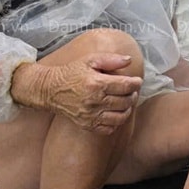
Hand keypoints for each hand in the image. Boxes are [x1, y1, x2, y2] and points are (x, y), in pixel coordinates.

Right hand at [12, 54, 141, 133]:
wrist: (50, 89)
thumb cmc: (71, 73)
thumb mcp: (89, 60)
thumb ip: (110, 59)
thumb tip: (129, 60)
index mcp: (96, 84)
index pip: (125, 86)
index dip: (135, 83)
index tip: (137, 81)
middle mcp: (94, 101)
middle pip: (125, 102)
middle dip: (132, 95)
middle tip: (132, 91)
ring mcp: (91, 115)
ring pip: (120, 117)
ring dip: (127, 110)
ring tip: (126, 102)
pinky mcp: (87, 125)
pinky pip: (109, 128)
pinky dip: (116, 122)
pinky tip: (115, 113)